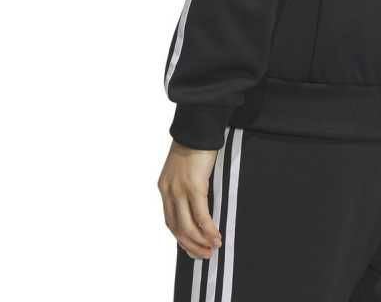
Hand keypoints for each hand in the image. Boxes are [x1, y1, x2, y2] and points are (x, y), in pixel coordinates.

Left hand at [158, 138, 222, 257]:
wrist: (198, 127)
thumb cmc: (195, 145)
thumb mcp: (185, 169)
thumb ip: (186, 186)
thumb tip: (199, 203)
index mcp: (165, 188)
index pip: (170, 221)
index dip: (182, 238)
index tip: (193, 247)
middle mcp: (169, 191)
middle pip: (177, 228)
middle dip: (191, 245)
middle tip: (205, 254)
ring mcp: (180, 190)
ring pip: (187, 227)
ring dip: (201, 241)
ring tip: (213, 248)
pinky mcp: (194, 186)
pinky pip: (201, 215)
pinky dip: (208, 229)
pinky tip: (216, 236)